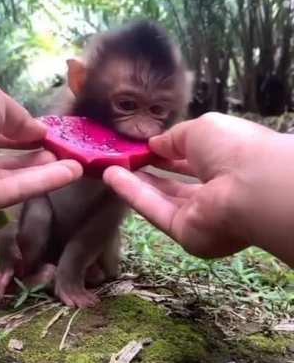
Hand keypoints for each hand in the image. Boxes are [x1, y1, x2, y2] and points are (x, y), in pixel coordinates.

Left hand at [0, 71, 81, 220]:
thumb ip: (19, 118)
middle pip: (6, 159)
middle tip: (64, 151)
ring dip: (46, 170)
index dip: (23, 133)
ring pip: (15, 177)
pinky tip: (72, 172)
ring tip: (76, 163)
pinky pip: (18, 190)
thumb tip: (40, 130)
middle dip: (35, 155)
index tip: (47, 134)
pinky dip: (46, 181)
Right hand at [104, 113, 293, 265]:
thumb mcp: (200, 129)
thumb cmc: (232, 147)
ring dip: (135, 182)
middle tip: (123, 158)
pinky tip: (113, 177)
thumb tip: (155, 144)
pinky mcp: (186, 233)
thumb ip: (174, 137)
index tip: (144, 147)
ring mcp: (201, 215)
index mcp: (226, 164)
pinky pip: (155, 211)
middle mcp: (215, 192)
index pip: (192, 160)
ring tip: (110, 166)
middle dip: (150, 171)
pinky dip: (133, 194)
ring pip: (162, 198)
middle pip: (176, 184)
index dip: (167, 153)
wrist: (251, 185)